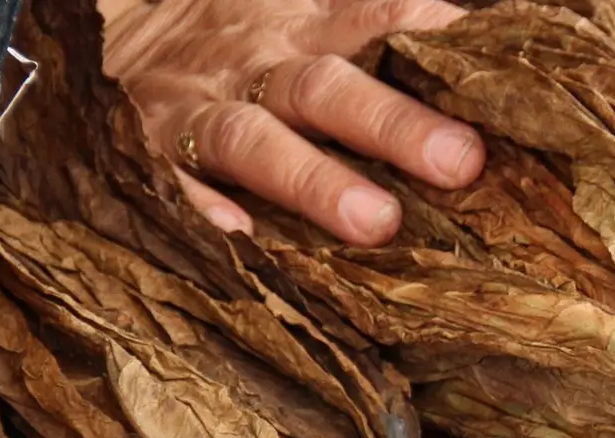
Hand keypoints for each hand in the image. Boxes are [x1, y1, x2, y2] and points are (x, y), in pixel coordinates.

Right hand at [102, 0, 482, 245]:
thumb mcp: (313, 18)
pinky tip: (241, 238)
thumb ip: (381, 39)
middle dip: (393, 125)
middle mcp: (260, 66)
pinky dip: (202, 207)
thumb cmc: (250, 38)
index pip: (379, 21)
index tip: (494, 77)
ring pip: (257, 142)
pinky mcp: (150, 151)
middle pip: (328, 89)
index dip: (432, 41)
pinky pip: (172, 181)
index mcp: (309, 25)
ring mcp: (202, 110)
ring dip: (316, 181)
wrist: (120, 23)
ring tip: (377, 223)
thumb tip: (478, 59)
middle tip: (460, 164)